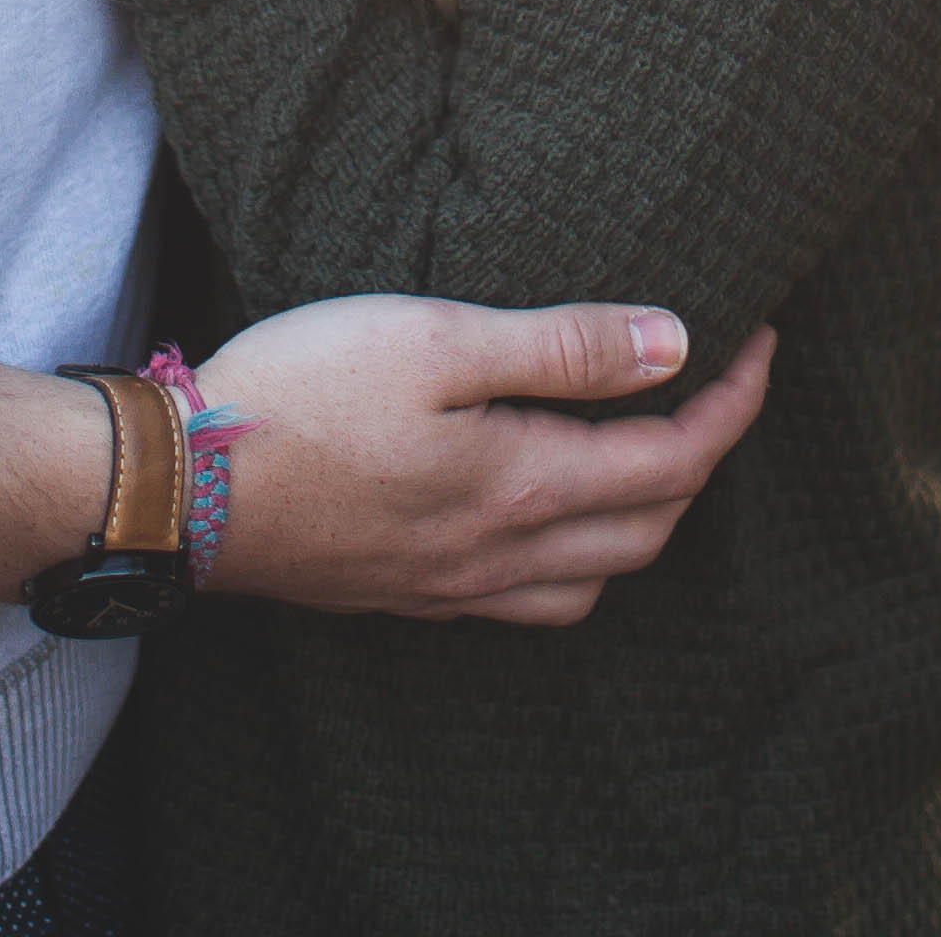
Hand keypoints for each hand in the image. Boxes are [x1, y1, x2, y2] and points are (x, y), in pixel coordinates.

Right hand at [196, 293, 777, 624]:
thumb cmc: (301, 395)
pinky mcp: (408, 594)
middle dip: (704, 459)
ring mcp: (454, 586)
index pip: (676, 460)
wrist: (180, 489)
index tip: (760, 341)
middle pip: (651, 529)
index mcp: (525, 485)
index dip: (735, 403)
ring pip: (596, 581)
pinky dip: (576, 564)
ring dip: (645, 522)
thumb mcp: (437, 336)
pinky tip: (549, 519)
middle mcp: (504, 554)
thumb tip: (675, 343)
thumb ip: (562, 347)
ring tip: (646, 449)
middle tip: (716, 386)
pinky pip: (531, 603)